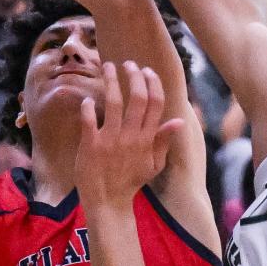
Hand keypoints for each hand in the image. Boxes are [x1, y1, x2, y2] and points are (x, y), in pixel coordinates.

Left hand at [74, 61, 182, 212]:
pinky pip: (89, 120)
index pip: (155, 104)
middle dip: (134, 76)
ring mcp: (111, 140)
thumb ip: (164, 142)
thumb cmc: (130, 181)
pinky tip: (87, 100)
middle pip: (137, 98)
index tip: (147, 71)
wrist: (108, 201)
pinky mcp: (91, 145)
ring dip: (111, 81)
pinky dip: (88, 107)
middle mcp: (131, 136)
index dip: (153, 84)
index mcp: (147, 139)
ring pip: (113, 103)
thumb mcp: (153, 165)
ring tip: (108, 67)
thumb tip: (179, 121)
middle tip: (128, 64)